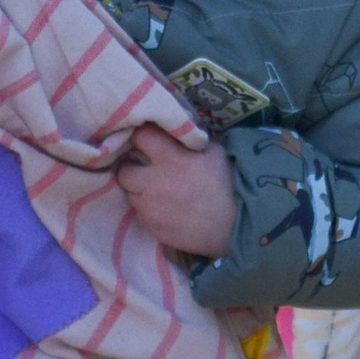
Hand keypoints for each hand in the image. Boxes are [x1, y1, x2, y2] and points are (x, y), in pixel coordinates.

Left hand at [113, 126, 237, 257]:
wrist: (236, 226)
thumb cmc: (227, 184)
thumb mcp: (213, 152)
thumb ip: (188, 140)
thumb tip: (173, 131)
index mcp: (171, 159)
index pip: (140, 137)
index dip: (141, 137)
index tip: (146, 141)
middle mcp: (154, 183)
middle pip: (124, 171)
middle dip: (132, 169)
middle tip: (144, 170)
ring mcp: (151, 208)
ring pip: (130, 195)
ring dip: (140, 191)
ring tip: (157, 191)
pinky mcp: (153, 228)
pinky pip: (141, 215)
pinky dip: (149, 210)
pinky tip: (165, 209)